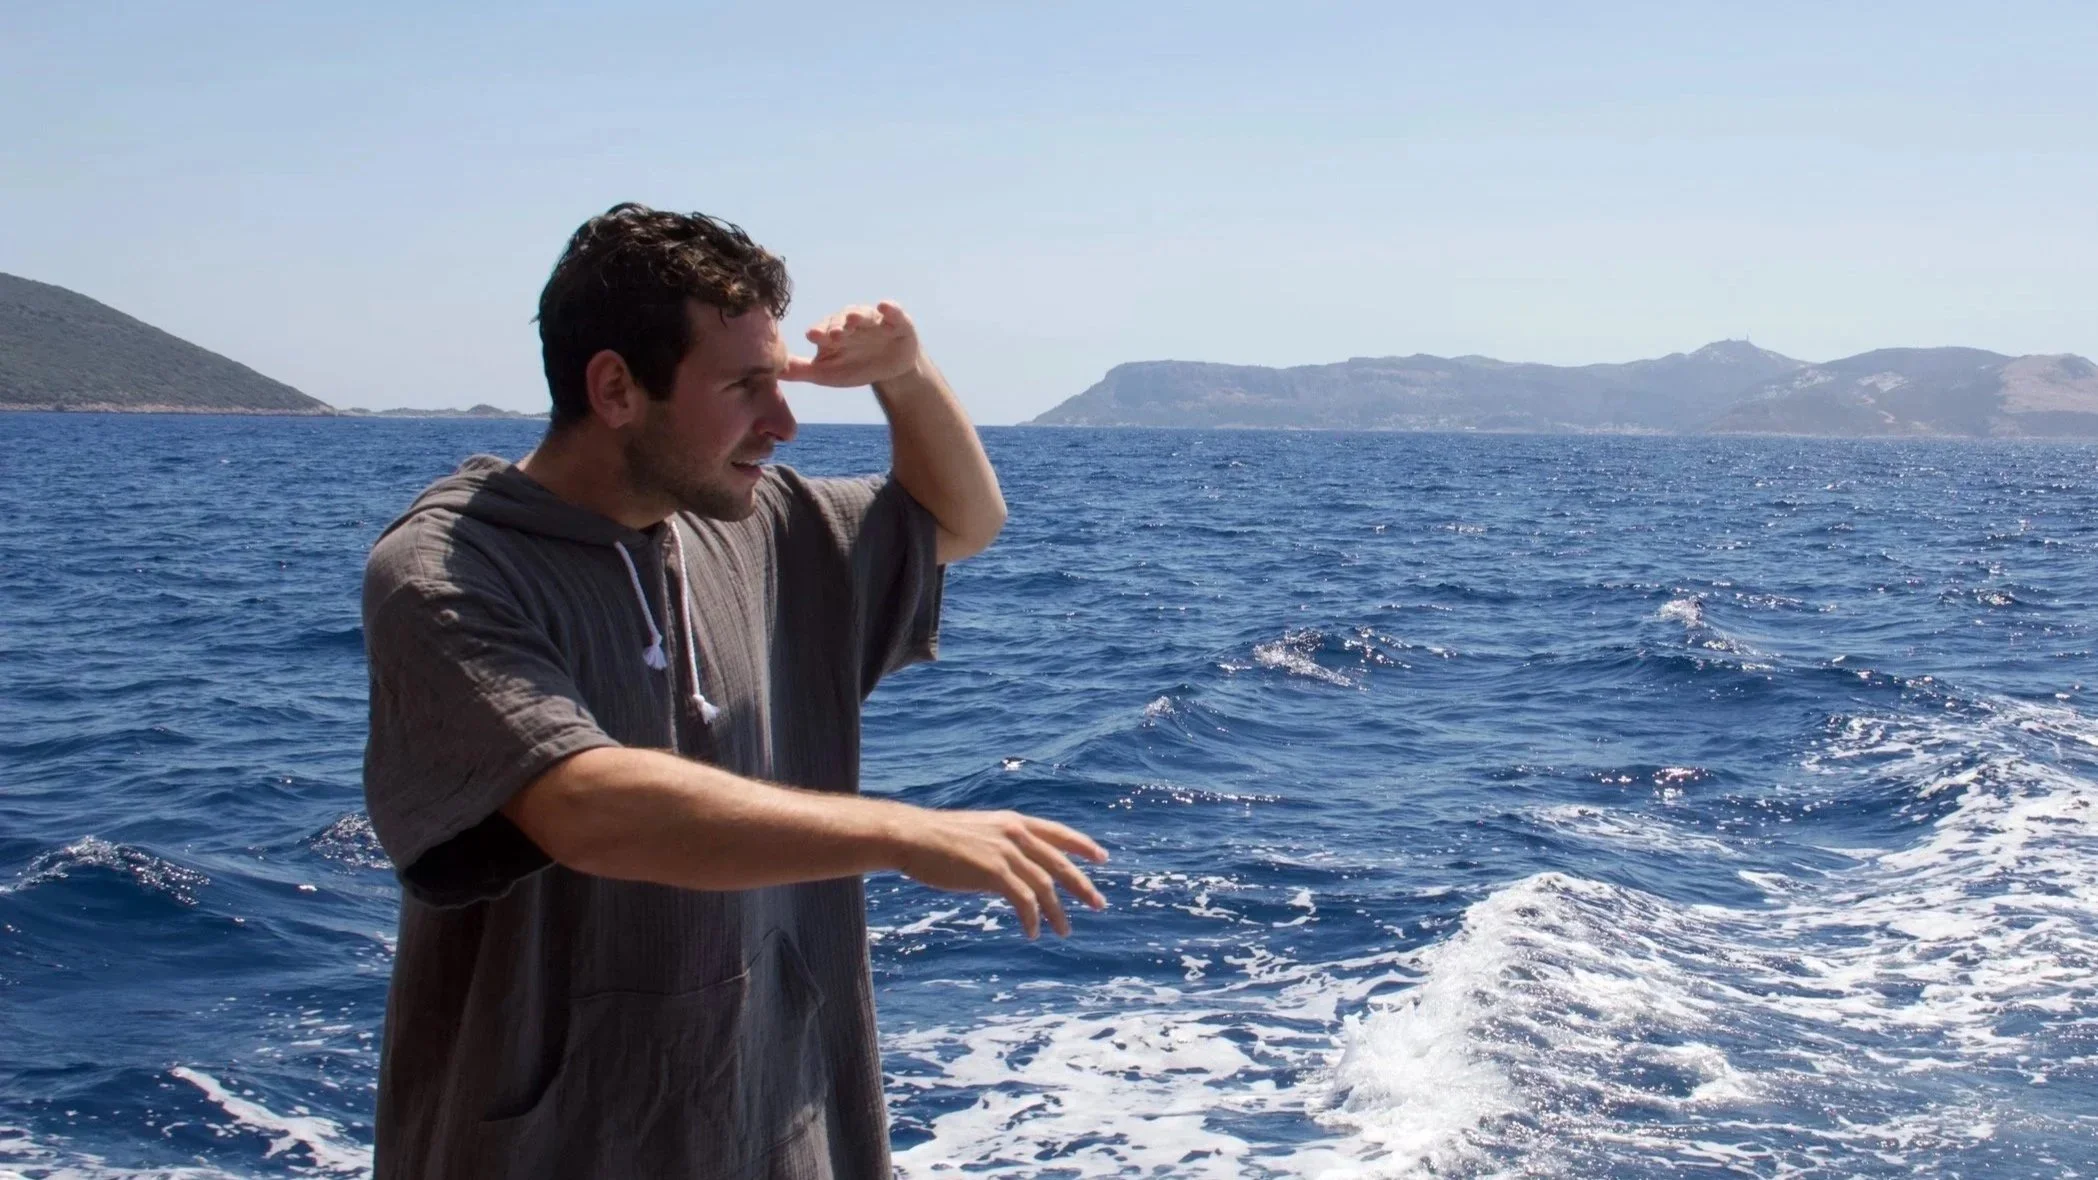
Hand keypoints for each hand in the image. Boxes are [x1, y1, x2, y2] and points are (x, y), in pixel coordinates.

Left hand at [782, 301, 923, 388]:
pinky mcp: (898, 321)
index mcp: (832, 332)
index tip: (812, 336)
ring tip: (853, 319)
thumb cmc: (855, 367)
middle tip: (834, 334)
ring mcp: (874, 321)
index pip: (822, 330)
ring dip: (858, 316)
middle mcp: (851, 322)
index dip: (818, 332)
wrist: (891, 370)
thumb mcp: (827, 374)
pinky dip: (890, 309)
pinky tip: (884, 307)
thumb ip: (800, 371)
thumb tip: (770, 370)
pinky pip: (894, 312)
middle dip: (837, 326)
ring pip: (864, 315)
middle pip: (842, 321)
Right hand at [886, 807, 1108, 938]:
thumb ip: (1001, 848)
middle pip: (1060, 863)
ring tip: (1065, 930)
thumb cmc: (937, 839)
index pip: (1058, 833)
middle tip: (1099, 904)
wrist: (913, 837)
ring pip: (1045, 886)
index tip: (1102, 858)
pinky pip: (1024, 901)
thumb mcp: (979, 834)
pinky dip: (1032, 918)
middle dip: (1082, 886)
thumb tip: (1012, 874)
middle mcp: (1015, 834)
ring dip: (1057, 912)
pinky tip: (1033, 932)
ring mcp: (1006, 853)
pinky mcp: (994, 872)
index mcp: (1013, 822)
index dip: (1083, 846)